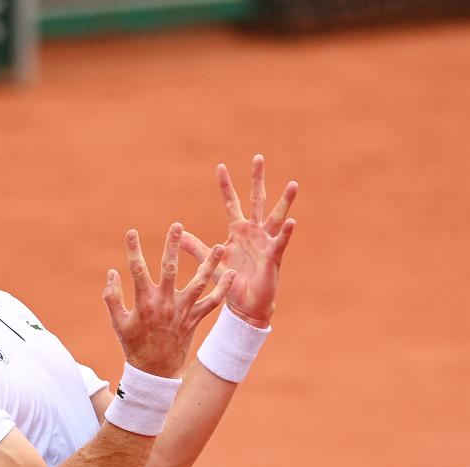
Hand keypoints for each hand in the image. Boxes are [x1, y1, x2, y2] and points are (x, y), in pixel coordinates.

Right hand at [103, 223, 233, 377]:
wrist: (154, 372)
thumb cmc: (134, 345)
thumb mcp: (118, 322)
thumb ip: (112, 297)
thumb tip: (112, 272)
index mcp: (144, 302)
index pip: (137, 270)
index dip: (133, 250)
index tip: (132, 232)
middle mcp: (165, 303)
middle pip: (170, 268)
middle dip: (173, 246)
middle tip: (177, 226)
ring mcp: (182, 311)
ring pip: (198, 282)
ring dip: (210, 264)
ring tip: (220, 246)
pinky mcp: (195, 320)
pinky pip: (212, 303)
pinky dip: (223, 290)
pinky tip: (232, 275)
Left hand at [180, 155, 296, 328]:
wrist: (245, 305)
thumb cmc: (230, 282)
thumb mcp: (210, 261)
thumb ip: (195, 246)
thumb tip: (177, 233)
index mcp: (237, 231)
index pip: (231, 202)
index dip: (226, 185)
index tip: (220, 166)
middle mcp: (253, 232)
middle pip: (256, 200)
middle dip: (256, 179)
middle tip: (258, 158)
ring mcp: (265, 242)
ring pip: (275, 217)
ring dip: (284, 201)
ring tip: (292, 185)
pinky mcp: (272, 257)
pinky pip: (280, 242)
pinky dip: (285, 232)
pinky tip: (292, 221)